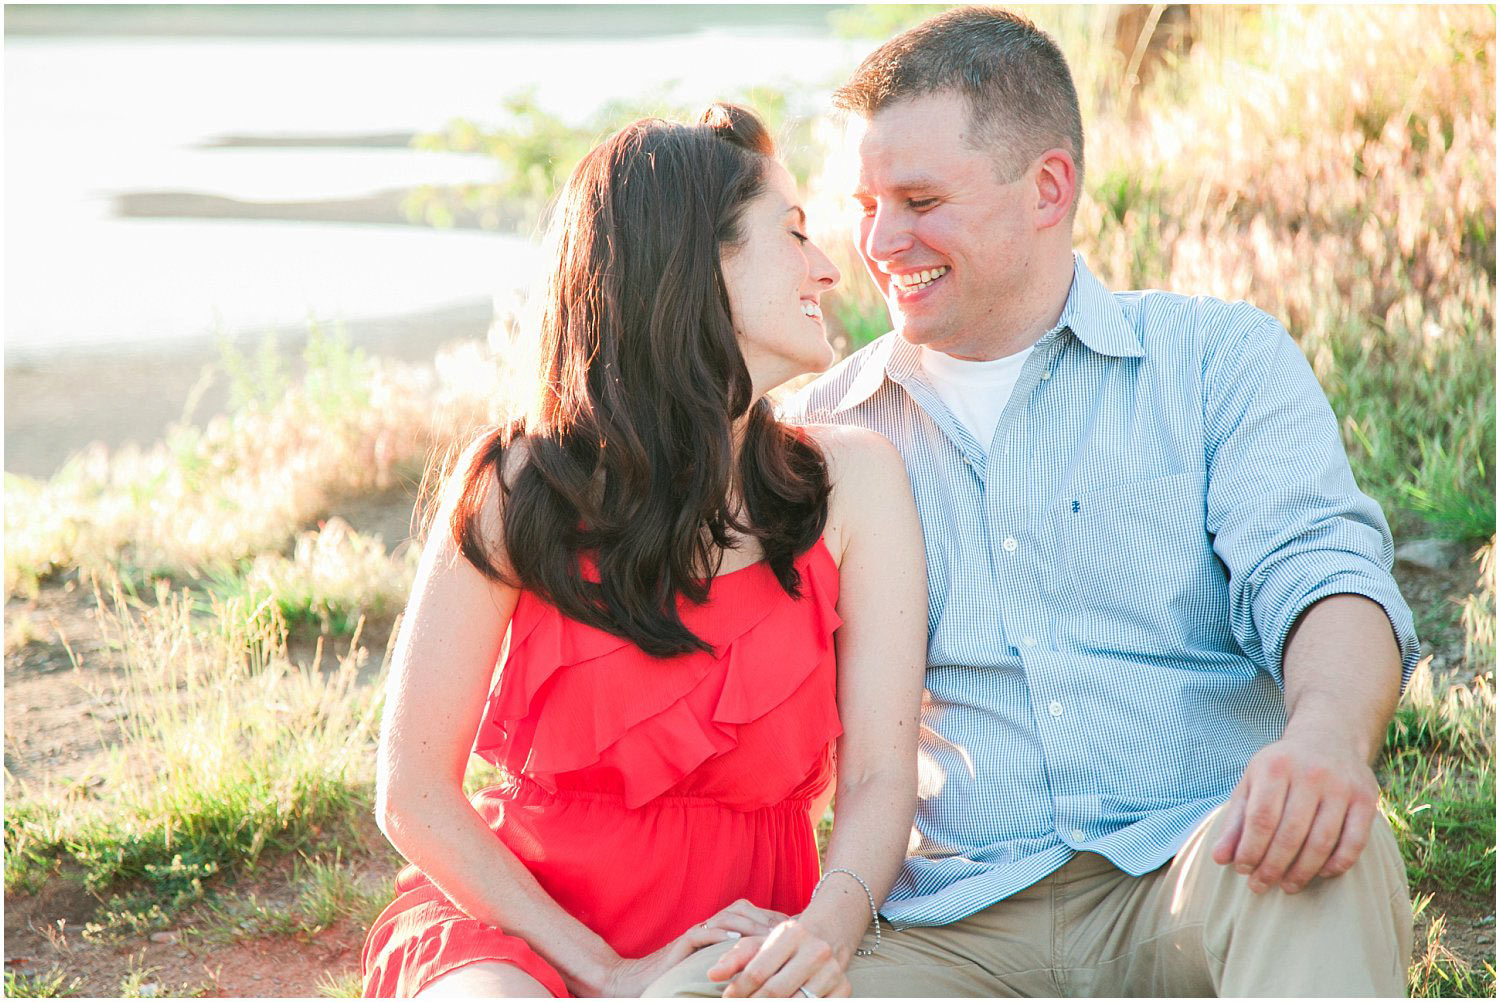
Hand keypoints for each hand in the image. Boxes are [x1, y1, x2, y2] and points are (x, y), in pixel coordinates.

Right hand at [595, 900, 787, 995]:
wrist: (644, 980)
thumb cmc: (686, 977)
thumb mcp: (722, 969)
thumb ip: (743, 961)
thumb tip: (777, 968)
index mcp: (723, 928)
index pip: (756, 916)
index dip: (778, 920)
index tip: (802, 931)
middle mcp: (712, 925)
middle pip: (745, 910)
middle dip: (769, 918)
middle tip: (793, 929)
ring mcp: (698, 930)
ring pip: (729, 917)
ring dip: (751, 924)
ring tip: (771, 933)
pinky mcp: (684, 940)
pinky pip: (704, 933)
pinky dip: (720, 935)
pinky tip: (736, 941)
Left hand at [710, 918, 851, 997]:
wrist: (829, 935)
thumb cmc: (786, 943)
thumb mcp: (761, 942)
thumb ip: (735, 957)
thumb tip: (713, 974)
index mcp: (792, 934)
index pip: (758, 971)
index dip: (739, 990)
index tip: (728, 998)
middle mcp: (816, 951)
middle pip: (775, 991)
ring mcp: (833, 971)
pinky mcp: (844, 989)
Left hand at [1210, 732, 1379, 893]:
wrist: (1329, 738)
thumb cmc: (1281, 768)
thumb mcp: (1252, 783)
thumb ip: (1236, 821)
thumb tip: (1219, 858)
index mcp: (1275, 766)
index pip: (1261, 818)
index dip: (1250, 849)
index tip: (1242, 870)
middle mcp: (1310, 774)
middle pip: (1290, 834)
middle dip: (1273, 867)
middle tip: (1261, 886)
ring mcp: (1341, 786)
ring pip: (1321, 842)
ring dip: (1303, 871)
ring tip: (1287, 886)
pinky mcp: (1366, 799)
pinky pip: (1354, 843)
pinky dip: (1337, 864)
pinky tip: (1321, 874)